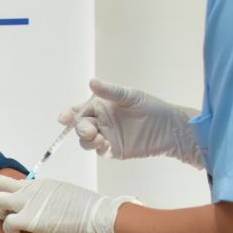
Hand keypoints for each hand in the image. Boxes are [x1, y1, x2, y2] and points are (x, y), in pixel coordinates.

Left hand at [0, 176, 134, 232]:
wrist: (100, 217)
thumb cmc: (89, 211)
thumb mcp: (65, 197)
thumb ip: (48, 198)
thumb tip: (43, 206)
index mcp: (41, 184)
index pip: (10, 180)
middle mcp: (33, 190)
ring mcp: (31, 203)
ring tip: (7, 223)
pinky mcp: (32, 219)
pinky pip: (7, 223)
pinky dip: (8, 229)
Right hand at [61, 78, 202, 168]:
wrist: (169, 128)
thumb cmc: (151, 107)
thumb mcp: (130, 96)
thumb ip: (110, 91)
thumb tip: (92, 81)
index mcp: (99, 106)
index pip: (78, 110)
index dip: (68, 114)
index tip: (64, 118)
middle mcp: (99, 121)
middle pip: (80, 127)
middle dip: (80, 128)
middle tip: (89, 130)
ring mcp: (105, 136)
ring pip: (86, 141)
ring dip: (87, 140)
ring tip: (99, 138)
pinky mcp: (113, 150)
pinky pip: (99, 151)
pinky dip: (99, 148)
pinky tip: (106, 144)